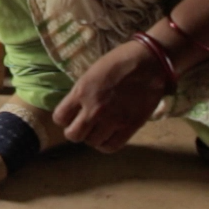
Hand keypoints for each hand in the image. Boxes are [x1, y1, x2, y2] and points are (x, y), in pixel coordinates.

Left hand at [51, 39, 171, 151]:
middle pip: (73, 135)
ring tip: (97, 130)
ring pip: (92, 142)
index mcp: (81, 92)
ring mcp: (112, 120)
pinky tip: (107, 137)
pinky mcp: (129, 127)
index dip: (63, 118)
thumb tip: (75, 107)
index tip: (69, 116)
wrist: (148, 63)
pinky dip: (106, 144)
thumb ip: (82, 92)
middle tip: (82, 126)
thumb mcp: (91, 73)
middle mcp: (94, 109)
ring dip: (92, 137)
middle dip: (75, 132)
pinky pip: (111, 146)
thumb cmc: (119, 62)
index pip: (60, 117)